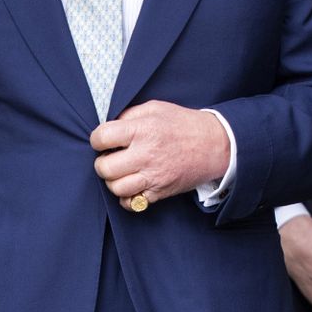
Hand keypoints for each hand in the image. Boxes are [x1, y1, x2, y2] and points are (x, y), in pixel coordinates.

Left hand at [90, 101, 229, 211]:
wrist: (214, 144)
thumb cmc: (182, 124)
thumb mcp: (155, 108)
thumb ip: (129, 116)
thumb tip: (107, 127)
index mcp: (142, 130)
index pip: (102, 138)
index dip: (97, 139)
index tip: (103, 140)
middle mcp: (146, 154)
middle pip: (104, 167)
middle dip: (102, 162)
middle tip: (111, 157)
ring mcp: (153, 176)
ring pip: (116, 188)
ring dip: (113, 181)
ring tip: (121, 172)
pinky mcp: (160, 192)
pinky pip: (132, 203)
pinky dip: (127, 197)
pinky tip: (132, 185)